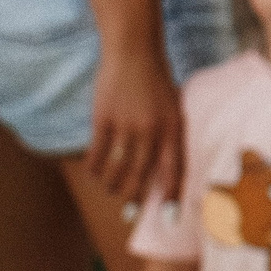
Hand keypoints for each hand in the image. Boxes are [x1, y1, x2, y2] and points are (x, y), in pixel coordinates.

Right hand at [89, 46, 184, 205]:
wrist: (135, 53)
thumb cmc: (158, 82)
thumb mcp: (174, 107)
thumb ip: (170, 135)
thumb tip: (166, 169)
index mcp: (175, 127)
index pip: (175, 169)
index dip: (173, 195)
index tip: (171, 218)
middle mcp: (152, 129)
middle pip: (142, 174)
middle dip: (136, 196)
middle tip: (130, 210)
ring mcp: (126, 124)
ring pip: (117, 167)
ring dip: (113, 184)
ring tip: (112, 189)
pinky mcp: (103, 118)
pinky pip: (97, 152)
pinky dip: (94, 167)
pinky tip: (94, 173)